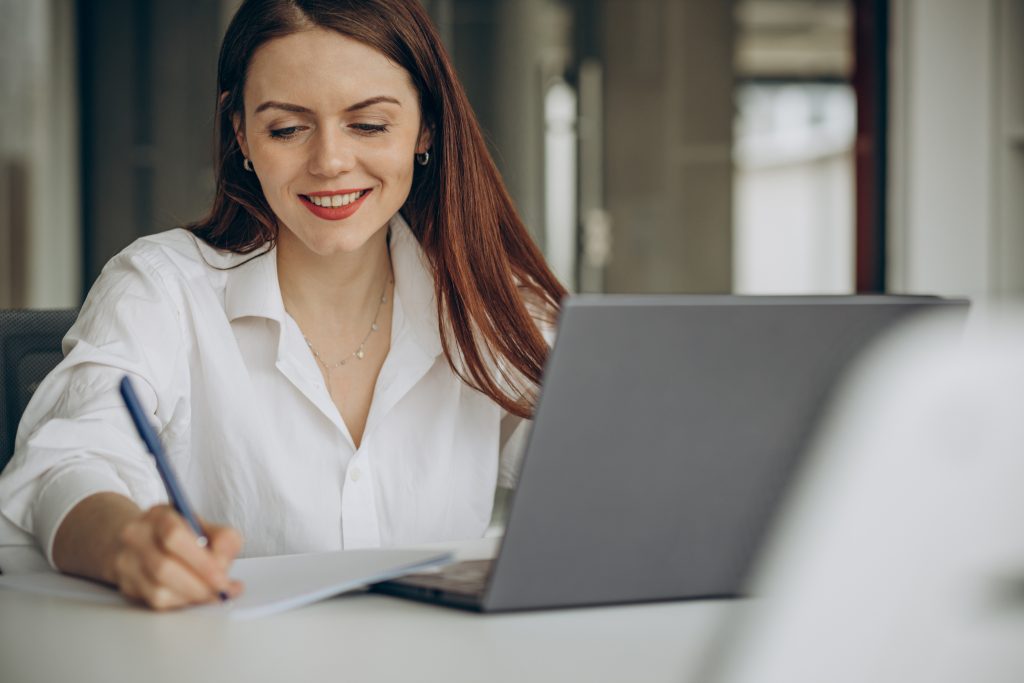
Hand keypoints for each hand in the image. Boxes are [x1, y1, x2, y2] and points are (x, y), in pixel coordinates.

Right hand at [110, 505, 243, 610]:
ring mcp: (127, 562)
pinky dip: (183, 602)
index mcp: (158, 516)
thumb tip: (223, 562)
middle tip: (223, 590)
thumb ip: (222, 538)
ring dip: (193, 596)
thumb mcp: (204, 525)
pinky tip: (197, 596)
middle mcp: (137, 537)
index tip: (222, 576)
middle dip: (200, 584)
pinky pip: (157, 602)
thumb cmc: (180, 532)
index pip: (174, 535)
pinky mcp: (128, 585)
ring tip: (214, 593)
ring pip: (159, 590)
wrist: (142, 539)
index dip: (201, 560)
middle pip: (165, 567)